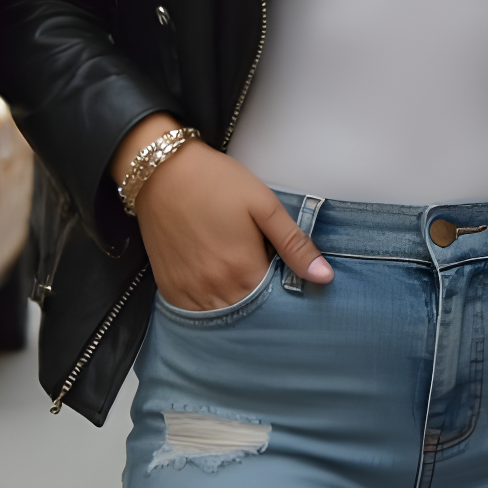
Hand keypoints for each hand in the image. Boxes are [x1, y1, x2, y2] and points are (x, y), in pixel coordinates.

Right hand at [114, 115, 332, 310]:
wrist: (162, 170)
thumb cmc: (216, 182)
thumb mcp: (263, 205)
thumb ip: (294, 244)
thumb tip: (324, 277)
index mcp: (243, 270)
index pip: (275, 303)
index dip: (284, 292)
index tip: (285, 276)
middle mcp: (215, 289)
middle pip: (249, 315)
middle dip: (261, 304)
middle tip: (262, 274)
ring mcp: (189, 292)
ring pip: (222, 318)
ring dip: (235, 308)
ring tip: (240, 280)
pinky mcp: (169, 288)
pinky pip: (194, 314)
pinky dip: (209, 307)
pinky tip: (216, 286)